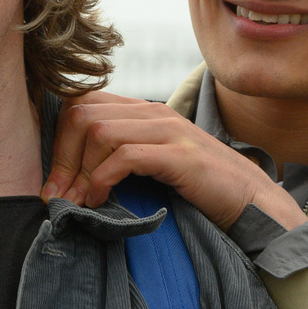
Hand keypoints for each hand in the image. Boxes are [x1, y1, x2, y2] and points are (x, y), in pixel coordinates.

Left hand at [41, 91, 306, 230]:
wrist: (253, 204)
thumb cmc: (197, 190)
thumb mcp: (151, 165)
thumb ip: (119, 157)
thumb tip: (70, 177)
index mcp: (143, 111)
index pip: (81, 104)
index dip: (59, 142)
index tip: (54, 182)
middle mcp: (154, 112)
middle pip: (82, 115)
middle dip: (61, 157)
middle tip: (56, 195)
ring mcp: (169, 130)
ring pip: (98, 131)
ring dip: (79, 171)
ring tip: (76, 201)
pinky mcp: (180, 155)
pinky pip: (124, 156)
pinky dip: (102, 180)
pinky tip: (98, 201)